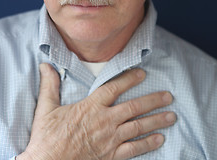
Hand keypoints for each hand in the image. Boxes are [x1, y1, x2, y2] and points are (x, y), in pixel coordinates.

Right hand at [17, 63, 175, 159]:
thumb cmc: (47, 137)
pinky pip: (134, 149)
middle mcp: (104, 121)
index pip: (114, 88)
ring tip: (171, 116)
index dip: (130, 79)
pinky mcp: (111, 155)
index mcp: (90, 107)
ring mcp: (110, 139)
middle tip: (168, 96)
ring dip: (156, 121)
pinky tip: (160, 139)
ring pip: (138, 127)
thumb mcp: (46, 108)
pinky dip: (148, 143)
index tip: (142, 74)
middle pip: (134, 107)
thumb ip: (49, 86)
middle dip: (153, 101)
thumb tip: (45, 66)